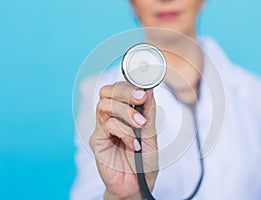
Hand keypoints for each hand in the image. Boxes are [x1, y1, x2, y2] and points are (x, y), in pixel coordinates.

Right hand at [89, 81, 157, 198]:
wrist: (138, 184)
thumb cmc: (144, 160)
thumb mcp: (151, 134)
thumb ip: (148, 113)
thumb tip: (149, 91)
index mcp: (124, 113)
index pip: (120, 89)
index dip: (130, 84)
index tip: (145, 88)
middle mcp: (111, 117)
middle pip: (107, 91)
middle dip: (125, 91)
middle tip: (141, 97)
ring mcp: (103, 128)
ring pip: (105, 105)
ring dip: (125, 111)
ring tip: (140, 124)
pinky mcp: (97, 141)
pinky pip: (107, 126)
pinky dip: (123, 131)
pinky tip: (133, 143)